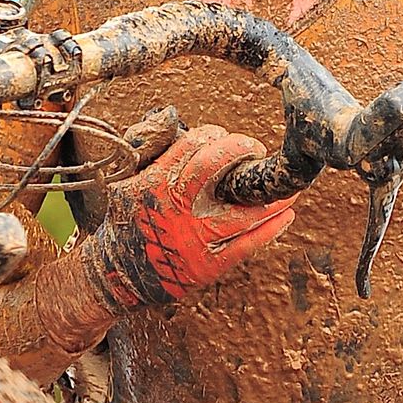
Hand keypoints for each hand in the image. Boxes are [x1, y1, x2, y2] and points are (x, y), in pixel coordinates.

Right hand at [87, 124, 297, 308]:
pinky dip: (270, 229)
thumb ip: (155, 159)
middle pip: (213, 167)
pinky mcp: (207, 265)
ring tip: (287, 186)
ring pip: (240, 210)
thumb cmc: (127, 226)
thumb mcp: (128, 185)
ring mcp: (193, 237)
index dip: (215, 136)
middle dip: (239, 149)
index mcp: (155, 183)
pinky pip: (246, 245)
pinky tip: (286, 215)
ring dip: (269, 196)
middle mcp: (176, 207)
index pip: (191, 145)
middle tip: (254, 149)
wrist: (115, 275)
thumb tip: (180, 128)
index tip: (225, 137)